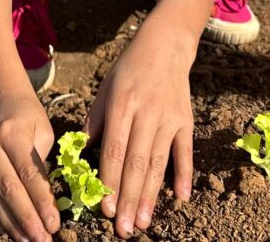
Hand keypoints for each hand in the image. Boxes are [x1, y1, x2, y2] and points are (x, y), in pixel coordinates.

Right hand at [0, 91, 59, 241]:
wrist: (2, 102)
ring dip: (12, 224)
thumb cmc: (29, 117)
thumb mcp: (43, 131)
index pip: (27, 173)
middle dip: (26, 218)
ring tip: (28, 241)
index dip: (41, 201)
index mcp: (11, 133)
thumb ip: (42, 164)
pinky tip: (10, 232)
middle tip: (42, 239)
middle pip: (8, 188)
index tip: (54, 223)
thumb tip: (46, 201)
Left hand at [85, 18, 194, 238]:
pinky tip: (180, 198)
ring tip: (142, 222)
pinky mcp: (186, 121)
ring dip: (150, 195)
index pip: (113, 151)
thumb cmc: (128, 70)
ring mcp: (169, 118)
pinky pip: (185, 152)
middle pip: (136, 163)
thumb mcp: (105, 88)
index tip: (103, 209)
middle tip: (122, 229)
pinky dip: (184, 175)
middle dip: (127, 199)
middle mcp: (146, 113)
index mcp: (122, 105)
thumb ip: (95, 121)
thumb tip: (82, 153)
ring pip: (158, 163)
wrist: (165, 46)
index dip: (108, 182)